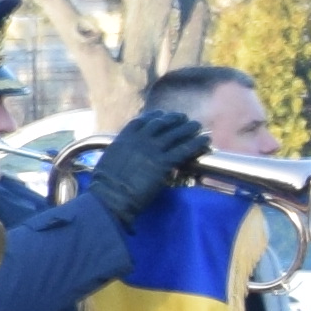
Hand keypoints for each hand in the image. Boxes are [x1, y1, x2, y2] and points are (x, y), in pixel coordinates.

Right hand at [85, 103, 210, 225]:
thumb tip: (126, 153)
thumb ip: (121, 151)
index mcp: (124, 138)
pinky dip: (196, 143)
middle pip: (161, 122)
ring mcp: (152, 149)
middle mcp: (139, 139)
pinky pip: (184, 149)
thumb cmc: (104, 184)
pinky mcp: (163, 162)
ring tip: (196, 126)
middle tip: (183, 118)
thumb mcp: (109, 159)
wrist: (110, 195)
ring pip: (175, 133)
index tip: (161, 115)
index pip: (142, 121)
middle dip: (174, 119)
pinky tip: (205, 140)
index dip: (153, 116)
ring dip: (188, 127)